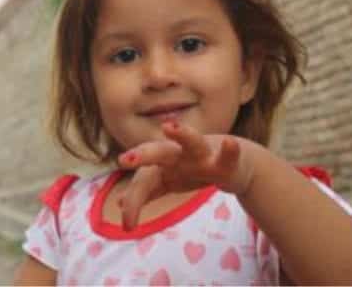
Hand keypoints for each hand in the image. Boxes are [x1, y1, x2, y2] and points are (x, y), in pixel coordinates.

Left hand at [117, 120, 254, 230]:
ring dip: (182, 135)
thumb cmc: (192, 170)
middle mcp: (179, 154)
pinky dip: (230, 151)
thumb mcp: (167, 183)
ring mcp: (202, 155)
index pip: (143, 182)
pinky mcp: (224, 162)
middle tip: (123, 160)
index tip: (128, 226)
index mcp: (161, 163)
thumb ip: (145, 191)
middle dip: (142, 155)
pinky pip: (227, 157)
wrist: (231, 162)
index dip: (133, 202)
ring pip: (191, 142)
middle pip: (158, 152)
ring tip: (168, 127)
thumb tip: (119, 203)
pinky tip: (230, 143)